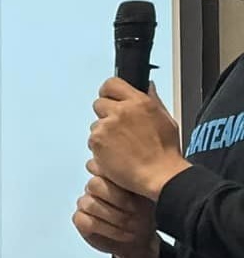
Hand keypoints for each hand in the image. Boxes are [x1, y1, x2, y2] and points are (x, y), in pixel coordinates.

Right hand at [73, 161, 161, 257]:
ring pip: (90, 204)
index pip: (98, 166)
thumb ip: (136, 179)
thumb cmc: (147, 214)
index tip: (136, 191)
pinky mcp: (80, 220)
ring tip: (133, 224)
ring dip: (116, 216)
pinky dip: (109, 229)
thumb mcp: (148, 193)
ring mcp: (85, 203)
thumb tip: (133, 167)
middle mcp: (94, 187)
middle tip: (136, 210)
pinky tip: (125, 233)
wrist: (144, 238)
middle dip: (119, 199)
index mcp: (109, 175)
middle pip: (94, 184)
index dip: (116, 179)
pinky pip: (87, 221)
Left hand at [90, 77, 189, 198]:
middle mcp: (120, 112)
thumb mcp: (165, 119)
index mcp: (138, 102)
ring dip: (104, 132)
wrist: (158, 174)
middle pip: (100, 104)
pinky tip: (115, 154)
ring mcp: (106, 127)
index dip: (109, 91)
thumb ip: (152, 100)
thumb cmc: (165, 151)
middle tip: (118, 128)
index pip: (111, 84)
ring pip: (96, 124)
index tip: (111, 98)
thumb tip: (147, 87)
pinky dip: (100, 147)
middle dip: (106, 114)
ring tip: (121, 145)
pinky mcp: (96, 142)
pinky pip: (92, 140)